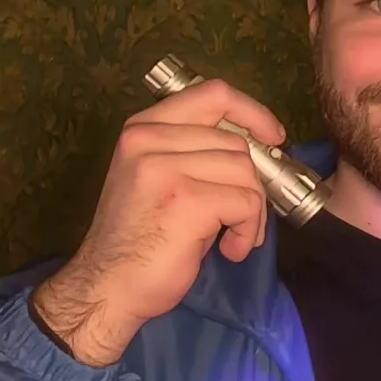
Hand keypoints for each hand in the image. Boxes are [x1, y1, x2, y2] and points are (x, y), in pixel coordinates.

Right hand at [31, 78, 287, 365]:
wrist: (107, 286)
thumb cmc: (138, 239)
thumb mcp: (156, 178)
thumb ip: (192, 152)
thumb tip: (256, 148)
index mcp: (143, 128)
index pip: (212, 94)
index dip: (252, 113)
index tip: (272, 138)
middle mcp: (149, 139)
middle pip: (236, 144)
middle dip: (252, 185)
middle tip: (240, 220)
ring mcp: (165, 167)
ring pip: (246, 173)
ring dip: (252, 212)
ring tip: (230, 238)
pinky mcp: (186, 198)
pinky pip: (247, 203)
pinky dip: (248, 231)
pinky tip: (227, 250)